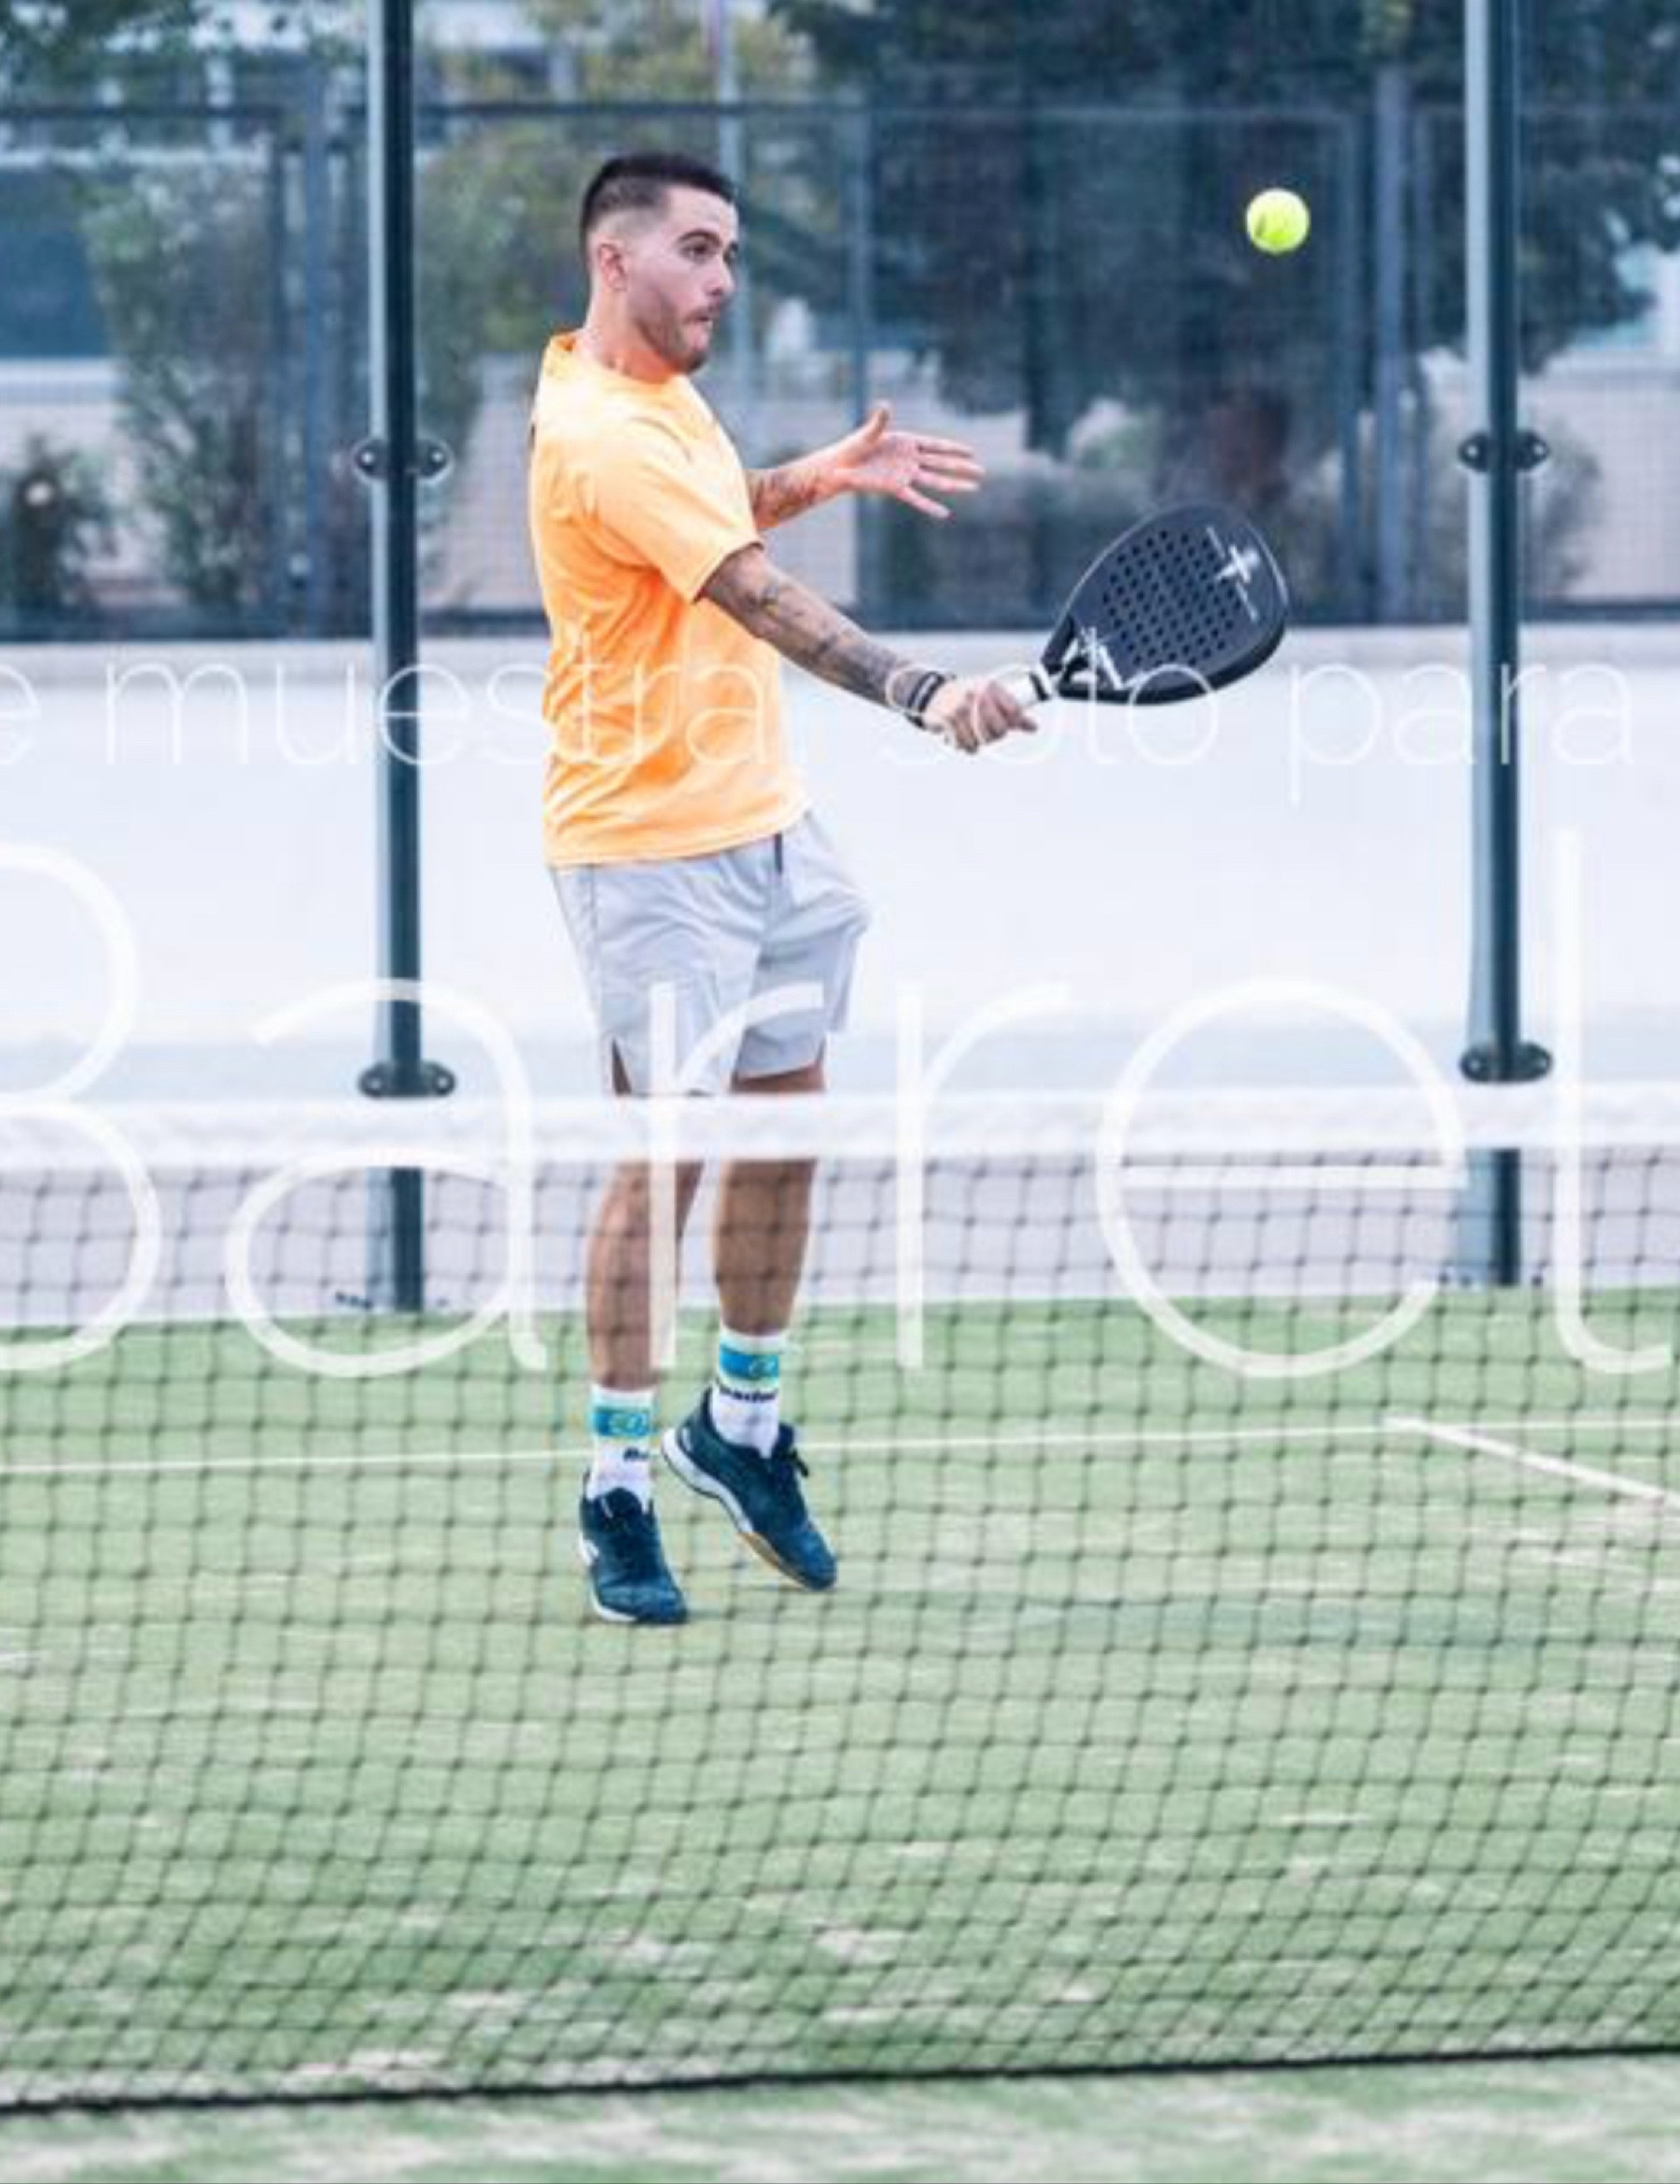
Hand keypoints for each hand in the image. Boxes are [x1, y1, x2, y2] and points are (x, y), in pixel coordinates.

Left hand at [824, 403, 983, 520]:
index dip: (953, 448)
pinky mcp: (896, 489)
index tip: (971, 452)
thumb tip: (885, 405)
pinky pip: (917, 499)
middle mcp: (910, 460)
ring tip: (974, 489)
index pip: (936, 445)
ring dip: (954, 485)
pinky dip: (930, 506)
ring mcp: (905, 475)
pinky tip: (945, 514)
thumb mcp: (867, 434)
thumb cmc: (854, 447)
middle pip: (941, 463)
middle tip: (982, 472)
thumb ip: (879, 422)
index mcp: (907, 443)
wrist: (841, 466)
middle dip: (962, 467)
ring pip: (935, 480)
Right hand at [923, 675, 1037, 754]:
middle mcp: (976, 695)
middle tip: (990, 731)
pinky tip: (963, 736)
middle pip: (1000, 730)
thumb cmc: (965, 696)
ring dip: (979, 742)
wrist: (933, 694)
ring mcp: (961, 708)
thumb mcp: (989, 696)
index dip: (1016, 723)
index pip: (1015, 711)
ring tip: (974, 733)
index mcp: (990, 687)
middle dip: (996, 735)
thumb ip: (1011, 712)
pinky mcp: (949, 721)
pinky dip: (966, 746)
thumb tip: (1033, 727)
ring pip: (982, 741)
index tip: (1011, 725)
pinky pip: (965, 745)